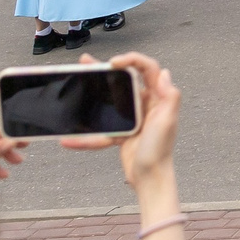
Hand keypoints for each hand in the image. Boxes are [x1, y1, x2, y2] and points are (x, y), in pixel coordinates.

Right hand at [61, 52, 180, 199]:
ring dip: (94, 91)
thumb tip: (165, 73)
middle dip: (107, 71)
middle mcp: (146, 105)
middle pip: (125, 81)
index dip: (132, 60)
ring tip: (79, 79)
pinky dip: (86, 135)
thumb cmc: (160, 151)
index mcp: (158, 99)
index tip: (114, 62)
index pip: (148, 70)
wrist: (149, 178)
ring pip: (111, 100)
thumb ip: (170, 97)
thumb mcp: (167, 122)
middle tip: (89, 63)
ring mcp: (133, 118)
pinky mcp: (121, 132)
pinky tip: (69, 137)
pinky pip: (101, 128)